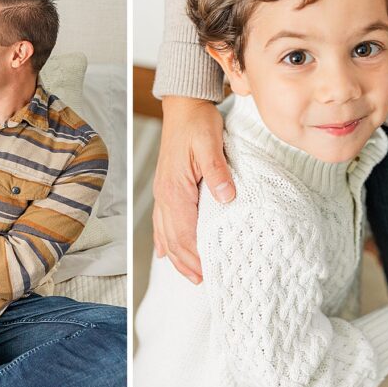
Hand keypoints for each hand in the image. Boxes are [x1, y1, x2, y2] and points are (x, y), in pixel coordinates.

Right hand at [152, 96, 232, 284]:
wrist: (183, 104)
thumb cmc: (196, 122)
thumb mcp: (210, 143)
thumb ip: (217, 171)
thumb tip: (226, 197)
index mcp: (175, 188)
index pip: (185, 231)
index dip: (196, 255)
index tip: (209, 272)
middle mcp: (165, 193)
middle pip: (174, 238)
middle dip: (187, 262)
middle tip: (204, 282)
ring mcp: (163, 191)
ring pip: (166, 232)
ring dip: (177, 255)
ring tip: (190, 274)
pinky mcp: (166, 186)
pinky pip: (161, 220)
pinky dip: (164, 239)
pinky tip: (165, 251)